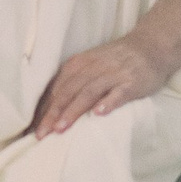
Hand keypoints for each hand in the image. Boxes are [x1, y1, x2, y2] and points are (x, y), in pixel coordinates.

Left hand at [29, 33, 167, 137]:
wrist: (149, 46)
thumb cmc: (114, 62)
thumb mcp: (89, 66)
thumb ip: (72, 83)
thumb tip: (47, 108)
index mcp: (77, 65)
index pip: (55, 89)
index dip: (42, 109)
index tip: (31, 130)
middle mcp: (91, 68)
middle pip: (67, 92)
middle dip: (51, 114)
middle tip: (40, 135)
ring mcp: (111, 75)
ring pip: (87, 93)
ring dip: (73, 111)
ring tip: (61, 128)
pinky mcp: (130, 82)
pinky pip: (117, 93)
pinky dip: (107, 103)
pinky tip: (99, 114)